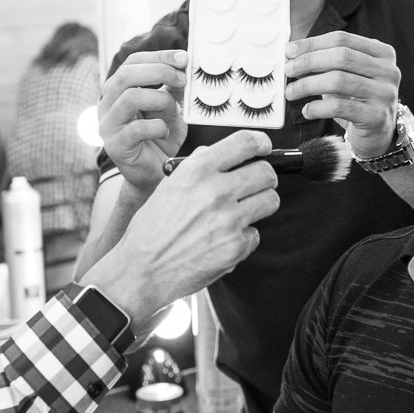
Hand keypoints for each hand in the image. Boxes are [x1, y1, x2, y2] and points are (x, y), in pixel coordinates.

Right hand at [81, 130, 279, 326]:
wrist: (143, 269)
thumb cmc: (151, 230)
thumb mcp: (168, 186)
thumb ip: (196, 167)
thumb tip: (216, 153)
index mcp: (197, 171)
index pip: (244, 142)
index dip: (261, 142)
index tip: (264, 147)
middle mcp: (215, 191)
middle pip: (266, 172)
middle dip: (265, 178)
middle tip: (256, 184)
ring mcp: (229, 220)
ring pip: (270, 200)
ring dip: (261, 204)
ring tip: (243, 211)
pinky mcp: (236, 246)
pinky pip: (256, 234)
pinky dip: (244, 237)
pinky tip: (224, 239)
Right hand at [98, 50, 188, 194]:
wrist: (154, 174)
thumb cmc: (161, 137)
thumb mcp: (171, 106)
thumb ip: (174, 87)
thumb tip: (185, 64)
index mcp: (117, 90)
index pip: (132, 62)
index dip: (158, 56)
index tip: (183, 57)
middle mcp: (107, 104)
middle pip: (126, 75)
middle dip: (159, 71)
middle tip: (183, 78)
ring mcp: (107, 125)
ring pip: (130, 98)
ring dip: (160, 100)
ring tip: (174, 111)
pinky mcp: (115, 146)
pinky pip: (137, 129)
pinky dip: (158, 127)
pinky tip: (165, 132)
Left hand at [284, 31, 399, 157]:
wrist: (379, 134)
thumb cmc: (358, 101)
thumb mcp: (346, 75)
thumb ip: (326, 62)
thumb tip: (292, 55)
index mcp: (381, 53)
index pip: (342, 39)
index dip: (313, 43)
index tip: (290, 50)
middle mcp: (388, 70)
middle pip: (342, 56)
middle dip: (309, 61)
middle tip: (289, 70)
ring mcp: (385, 93)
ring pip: (339, 80)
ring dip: (308, 85)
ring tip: (291, 92)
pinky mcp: (377, 116)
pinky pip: (340, 107)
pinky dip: (318, 108)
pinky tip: (307, 111)